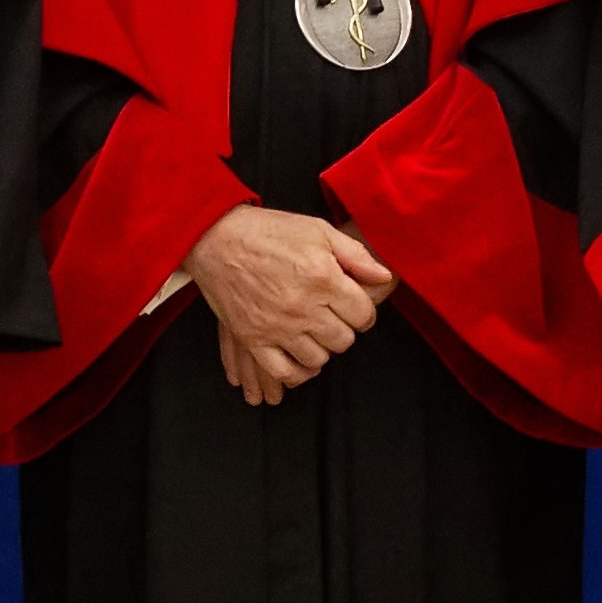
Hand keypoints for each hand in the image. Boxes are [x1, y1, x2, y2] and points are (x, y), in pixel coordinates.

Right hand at [185, 205, 389, 404]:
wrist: (216, 238)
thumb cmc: (269, 231)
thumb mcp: (318, 230)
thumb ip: (355, 255)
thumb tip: (384, 277)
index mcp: (323, 277)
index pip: (363, 315)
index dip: (363, 312)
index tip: (353, 307)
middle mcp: (302, 306)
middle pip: (343, 340)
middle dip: (343, 329)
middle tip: (331, 317)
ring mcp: (276, 326)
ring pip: (318, 358)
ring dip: (320, 348)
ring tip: (313, 332)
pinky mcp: (253, 339)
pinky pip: (284, 372)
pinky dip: (297, 371)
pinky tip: (300, 357)